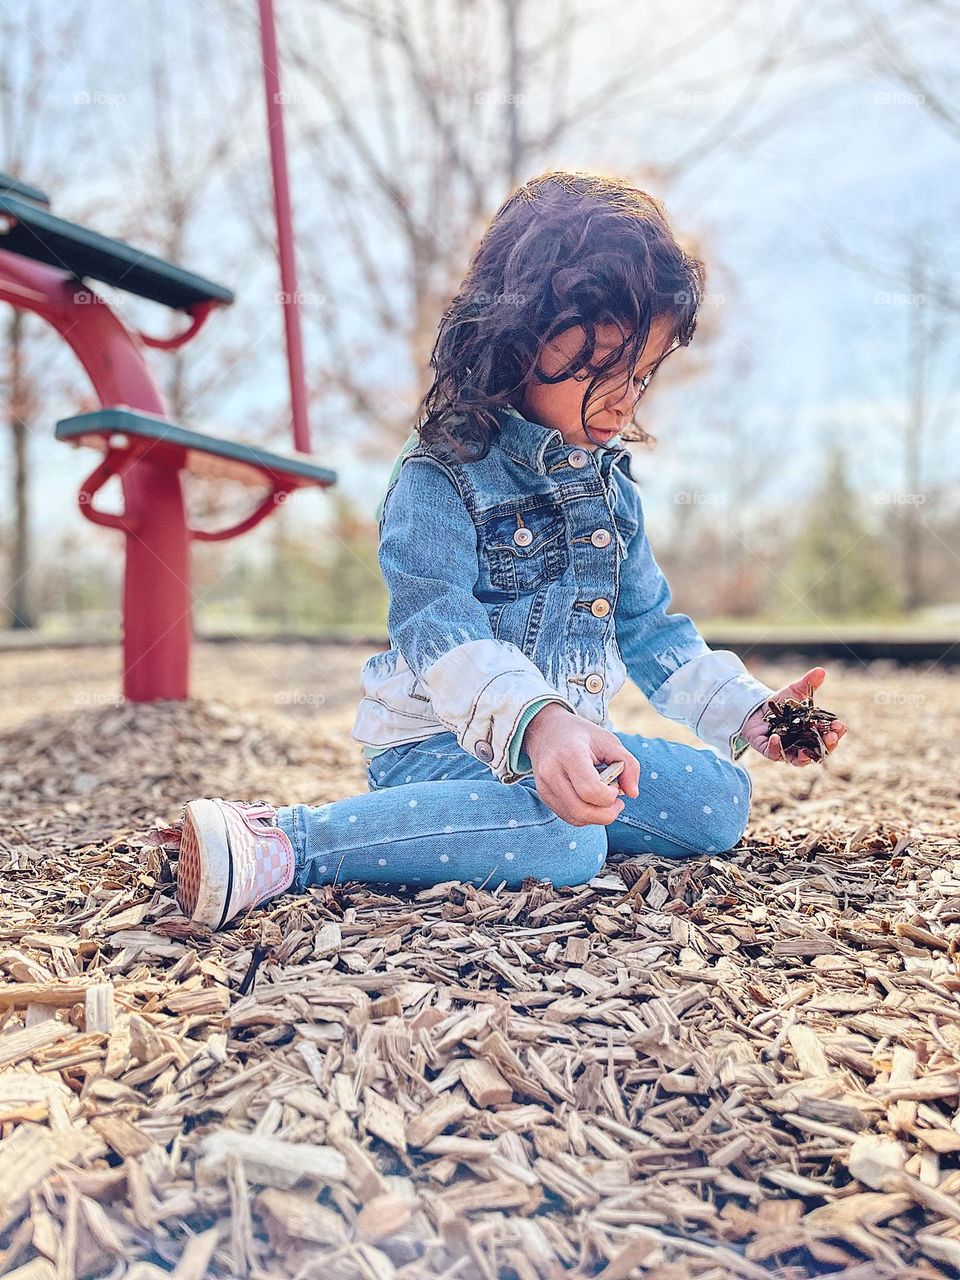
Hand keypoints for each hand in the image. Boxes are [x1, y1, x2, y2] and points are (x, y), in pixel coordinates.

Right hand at [523, 703, 640, 824]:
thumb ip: (629, 764)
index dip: (610, 796)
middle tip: (617, 802)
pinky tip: (591, 801)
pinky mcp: (544, 796)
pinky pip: (568, 817)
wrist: (545, 730)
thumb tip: (633, 794)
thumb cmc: (581, 735)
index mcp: (569, 754)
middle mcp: (552, 773)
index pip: (590, 790)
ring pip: (575, 818)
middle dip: (606, 814)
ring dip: (597, 817)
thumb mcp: (609, 741)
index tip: (616, 787)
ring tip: (604, 800)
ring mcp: (544, 787)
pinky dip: (586, 815)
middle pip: (581, 810)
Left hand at [740, 666, 847, 766]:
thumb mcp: (794, 691)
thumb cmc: (780, 703)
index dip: (837, 732)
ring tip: (806, 753)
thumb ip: (808, 683)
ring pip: (798, 760)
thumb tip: (821, 670)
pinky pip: (774, 754)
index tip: (840, 725)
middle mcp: (802, 745)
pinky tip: (776, 738)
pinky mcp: (769, 750)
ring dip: (804, 758)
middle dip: (827, 745)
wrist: (756, 708)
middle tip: (832, 738)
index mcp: (812, 732)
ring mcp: (786, 749)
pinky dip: (776, 748)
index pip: (829, 735)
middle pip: (819, 751)